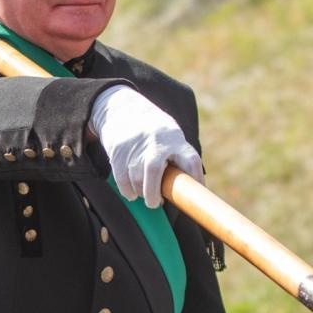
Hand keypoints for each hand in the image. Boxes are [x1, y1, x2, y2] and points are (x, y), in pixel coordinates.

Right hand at [88, 86, 203, 207]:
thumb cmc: (155, 133)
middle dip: (153, 194)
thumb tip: (190, 189)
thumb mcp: (171, 137)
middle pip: (154, 171)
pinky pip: (122, 179)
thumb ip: (179, 158)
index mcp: (175, 139)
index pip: (190, 161)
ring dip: (141, 192)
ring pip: (136, 178)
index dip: (194, 181)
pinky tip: (132, 193)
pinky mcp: (118, 151)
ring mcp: (135, 146)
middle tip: (156, 202)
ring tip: (145, 194)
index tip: (191, 195)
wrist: (124, 109)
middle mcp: (156, 141)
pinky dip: (128, 191)